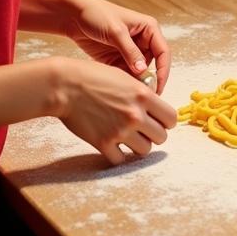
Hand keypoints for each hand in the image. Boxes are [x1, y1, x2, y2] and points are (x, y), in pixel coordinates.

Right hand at [52, 57, 177, 165]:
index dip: (165, 121)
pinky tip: (112, 143)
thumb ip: (142, 94)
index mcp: (144, 96)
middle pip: (161, 137)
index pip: (171, 118)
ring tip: (128, 136)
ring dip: (138, 145)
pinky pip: (121, 159)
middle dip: (153, 134)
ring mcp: (120, 131)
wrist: (65, 85)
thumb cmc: (93, 77)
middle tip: (142, 129)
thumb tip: (155, 109)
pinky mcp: (103, 143)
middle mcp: (135, 115)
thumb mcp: (125, 77)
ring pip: (144, 150)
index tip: (157, 120)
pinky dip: (117, 153)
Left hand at [62, 0, 170, 93]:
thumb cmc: (97, 14)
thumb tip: (143, 70)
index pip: (163, 52)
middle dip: (149, 80)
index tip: (158, 86)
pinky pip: (126, 74)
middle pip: (154, 65)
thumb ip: (130, 51)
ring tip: (128, 93)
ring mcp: (131, 52)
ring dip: (136, 82)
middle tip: (142, 95)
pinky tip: (118, 88)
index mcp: (149, 29)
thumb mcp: (115, 31)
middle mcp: (143, 41)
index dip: (163, 70)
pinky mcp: (118, 60)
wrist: (73, 16)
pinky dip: (124, 82)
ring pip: (140, 73)